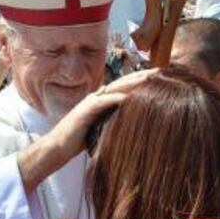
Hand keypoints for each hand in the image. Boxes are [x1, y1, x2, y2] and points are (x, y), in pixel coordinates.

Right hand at [16, 68, 156, 190]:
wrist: (58, 147)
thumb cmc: (79, 140)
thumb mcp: (102, 128)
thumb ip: (114, 121)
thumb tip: (132, 121)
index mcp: (102, 100)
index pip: (124, 87)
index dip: (140, 81)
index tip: (158, 79)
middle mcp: (97, 97)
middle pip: (123, 83)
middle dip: (141, 76)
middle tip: (161, 71)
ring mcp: (91, 102)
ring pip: (116, 88)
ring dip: (133, 82)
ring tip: (150, 79)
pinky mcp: (86, 110)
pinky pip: (104, 101)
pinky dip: (117, 98)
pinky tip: (130, 97)